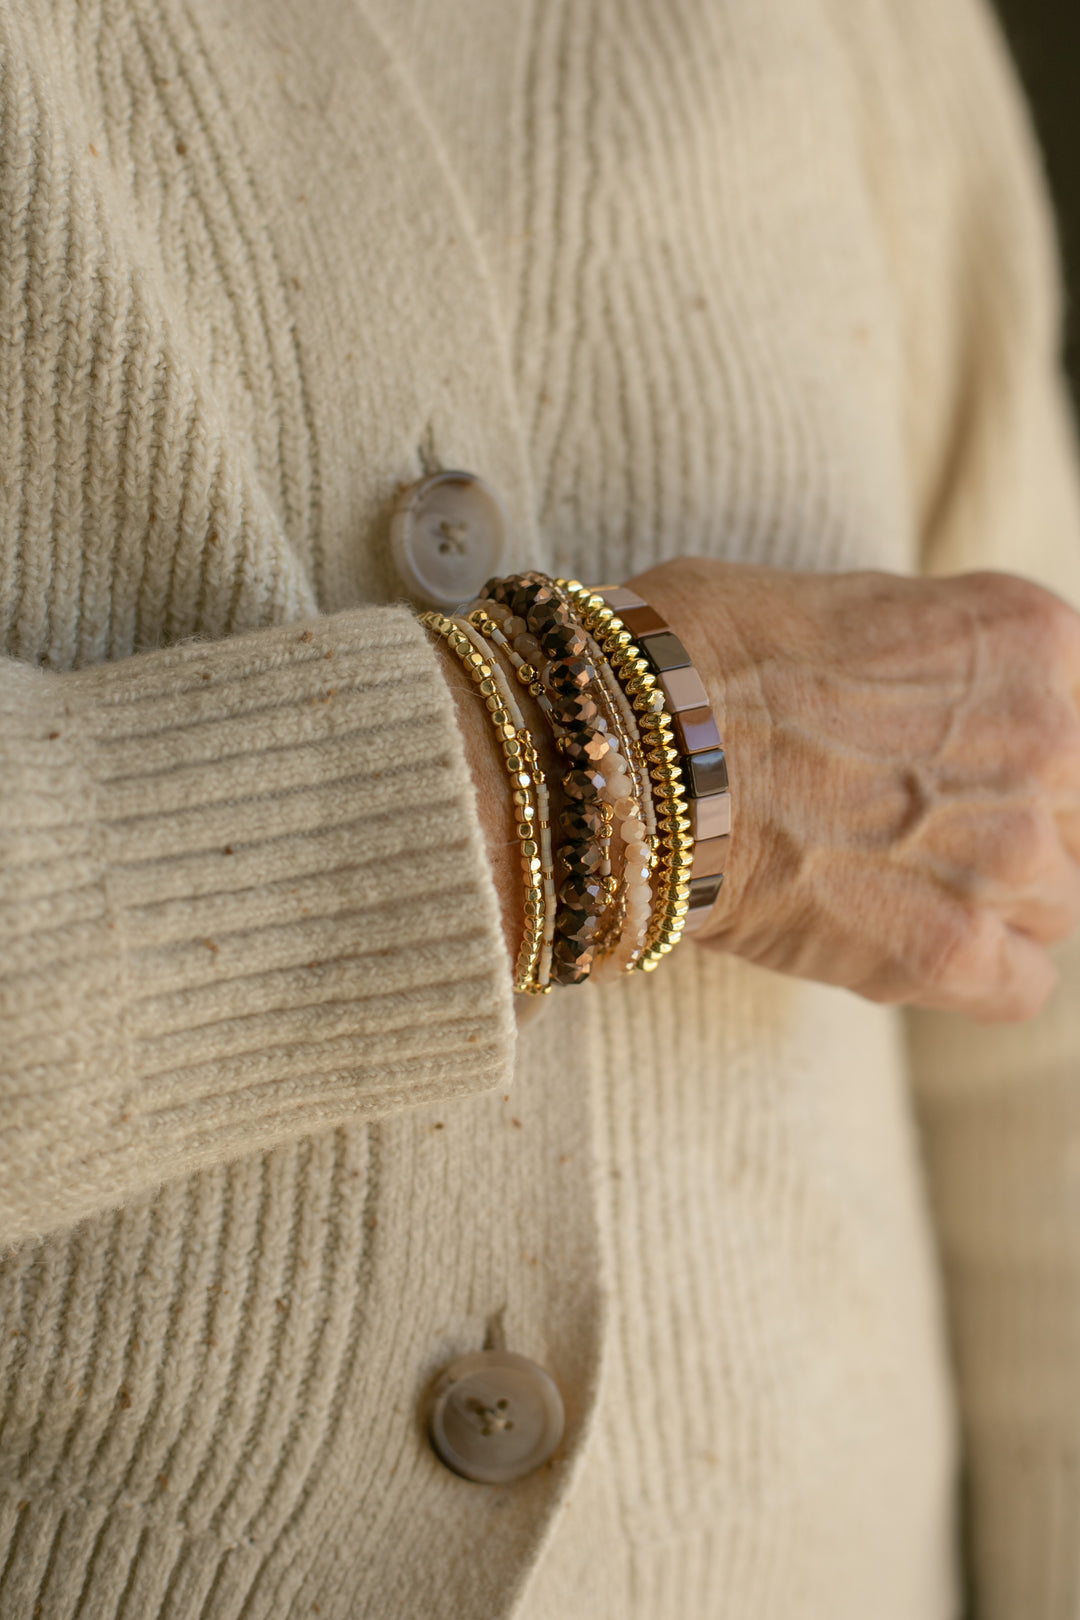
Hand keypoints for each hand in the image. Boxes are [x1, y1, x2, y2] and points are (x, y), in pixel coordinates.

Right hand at [630, 558, 1079, 1020]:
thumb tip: (946, 697)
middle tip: (921, 824)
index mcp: (1029, 637)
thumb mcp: (858, 601)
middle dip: (1015, 821)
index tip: (976, 764)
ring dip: (997, 898)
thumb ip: (940, 655)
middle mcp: (1048, 739)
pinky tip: (912, 943)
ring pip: (1063, 901)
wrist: (631, 746)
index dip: (1029, 747)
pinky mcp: (951, 950)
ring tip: (903, 883)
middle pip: (1079, 812)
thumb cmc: (705, 654)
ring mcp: (1008, 851)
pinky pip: (1028, 986)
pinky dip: (980, 974)